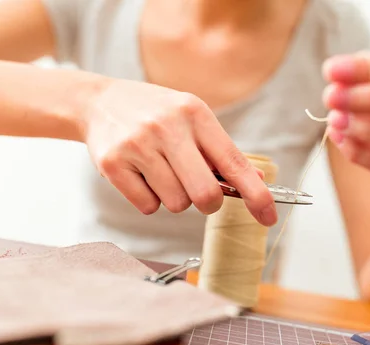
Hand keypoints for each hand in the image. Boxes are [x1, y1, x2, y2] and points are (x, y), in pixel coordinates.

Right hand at [81, 79, 276, 224]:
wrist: (100, 101)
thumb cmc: (155, 113)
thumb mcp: (191, 118)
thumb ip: (220, 151)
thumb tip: (255, 182)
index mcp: (195, 113)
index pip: (234, 162)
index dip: (256, 195)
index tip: (269, 217)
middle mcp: (167, 127)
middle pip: (205, 195)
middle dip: (207, 202)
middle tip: (198, 192)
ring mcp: (138, 146)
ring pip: (176, 204)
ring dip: (174, 197)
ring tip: (160, 172)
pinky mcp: (113, 164)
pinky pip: (148, 207)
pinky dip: (149, 200)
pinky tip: (140, 176)